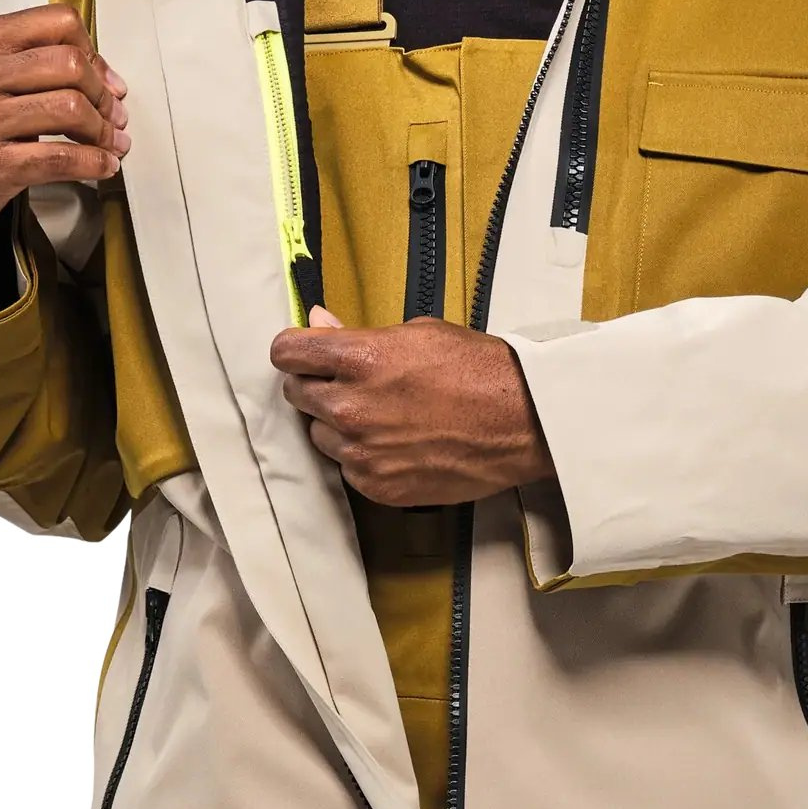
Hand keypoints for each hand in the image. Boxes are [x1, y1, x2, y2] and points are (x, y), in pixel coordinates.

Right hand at [0, 5, 129, 239]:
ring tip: (110, 143)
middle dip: (103, 94)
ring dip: (103, 131)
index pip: (59, 22)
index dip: (94, 52)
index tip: (105, 80)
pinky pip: (61, 158)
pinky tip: (102, 165)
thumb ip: (32, 60)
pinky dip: (94, 163)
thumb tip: (106, 76)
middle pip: (71, 65)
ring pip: (71, 108)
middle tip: (112, 116)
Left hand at [271, 305, 553, 506]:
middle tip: (349, 382)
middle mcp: (351, 407)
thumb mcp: (418, 333)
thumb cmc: (476, 368)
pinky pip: (346, 467)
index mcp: (360, 359)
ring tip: (379, 415)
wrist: (521, 421)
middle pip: (295, 393)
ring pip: (318, 434)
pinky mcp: (376, 485)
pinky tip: (394, 442)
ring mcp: (361, 452)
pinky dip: (361, 455)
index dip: (294, 350)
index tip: (304, 353)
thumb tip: (319, 323)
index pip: (287, 352)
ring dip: (336, 423)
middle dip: (316, 384)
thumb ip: (358, 334)